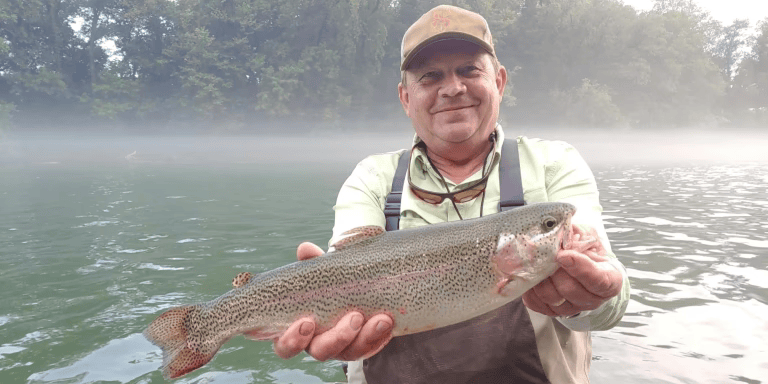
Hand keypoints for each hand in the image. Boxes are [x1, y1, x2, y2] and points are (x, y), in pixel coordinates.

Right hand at [271, 242, 393, 360]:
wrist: (355, 288)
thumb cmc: (327, 284)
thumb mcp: (321, 273)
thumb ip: (312, 263)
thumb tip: (305, 249)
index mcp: (297, 330)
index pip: (285, 346)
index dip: (292, 340)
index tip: (307, 322)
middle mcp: (317, 344)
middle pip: (321, 352)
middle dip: (337, 338)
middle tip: (354, 317)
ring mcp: (340, 348)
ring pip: (350, 353)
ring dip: (365, 337)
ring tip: (381, 319)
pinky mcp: (361, 347)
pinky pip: (371, 348)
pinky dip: (379, 336)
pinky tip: (387, 322)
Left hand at [522, 225, 623, 316]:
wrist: (582, 270)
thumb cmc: (587, 253)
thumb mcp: (588, 238)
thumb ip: (577, 234)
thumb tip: (559, 226)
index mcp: (609, 281)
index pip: (596, 279)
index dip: (579, 267)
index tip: (563, 254)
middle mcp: (592, 299)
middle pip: (569, 290)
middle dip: (554, 271)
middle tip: (545, 256)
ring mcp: (572, 308)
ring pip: (551, 298)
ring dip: (540, 279)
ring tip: (537, 264)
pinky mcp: (553, 312)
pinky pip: (537, 304)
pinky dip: (530, 290)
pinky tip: (531, 277)